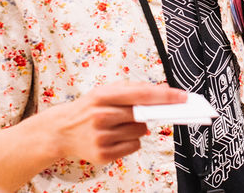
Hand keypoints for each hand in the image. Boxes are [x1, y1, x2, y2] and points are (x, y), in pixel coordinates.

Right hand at [48, 82, 185, 165]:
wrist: (61, 130)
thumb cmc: (88, 108)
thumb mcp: (104, 91)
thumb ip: (132, 89)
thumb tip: (163, 91)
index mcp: (102, 96)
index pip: (141, 94)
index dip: (165, 95)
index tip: (182, 97)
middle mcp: (101, 116)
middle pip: (143, 115)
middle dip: (150, 113)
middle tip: (153, 110)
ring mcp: (102, 137)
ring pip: (140, 132)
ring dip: (138, 127)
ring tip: (120, 124)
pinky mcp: (103, 155)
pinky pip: (134, 146)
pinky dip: (131, 141)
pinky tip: (117, 136)